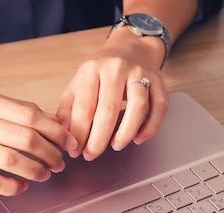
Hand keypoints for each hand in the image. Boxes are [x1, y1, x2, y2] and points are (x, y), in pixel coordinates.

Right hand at [0, 91, 77, 195]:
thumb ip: (15, 110)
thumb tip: (53, 122)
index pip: (31, 115)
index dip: (56, 131)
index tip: (69, 142)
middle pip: (26, 138)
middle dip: (51, 154)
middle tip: (60, 163)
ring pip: (12, 160)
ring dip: (36, 171)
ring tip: (45, 174)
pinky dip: (12, 186)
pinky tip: (21, 186)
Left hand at [57, 29, 168, 160]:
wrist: (131, 47)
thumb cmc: (102, 71)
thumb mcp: (79, 83)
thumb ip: (69, 108)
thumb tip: (64, 135)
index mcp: (92, 70)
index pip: (84, 106)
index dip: (79, 133)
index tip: (75, 151)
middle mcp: (116, 69)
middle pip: (109, 109)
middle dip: (99, 139)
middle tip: (92, 155)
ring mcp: (140, 73)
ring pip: (138, 106)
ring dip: (126, 132)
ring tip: (116, 146)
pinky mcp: (158, 81)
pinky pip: (160, 107)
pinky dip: (151, 126)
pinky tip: (139, 138)